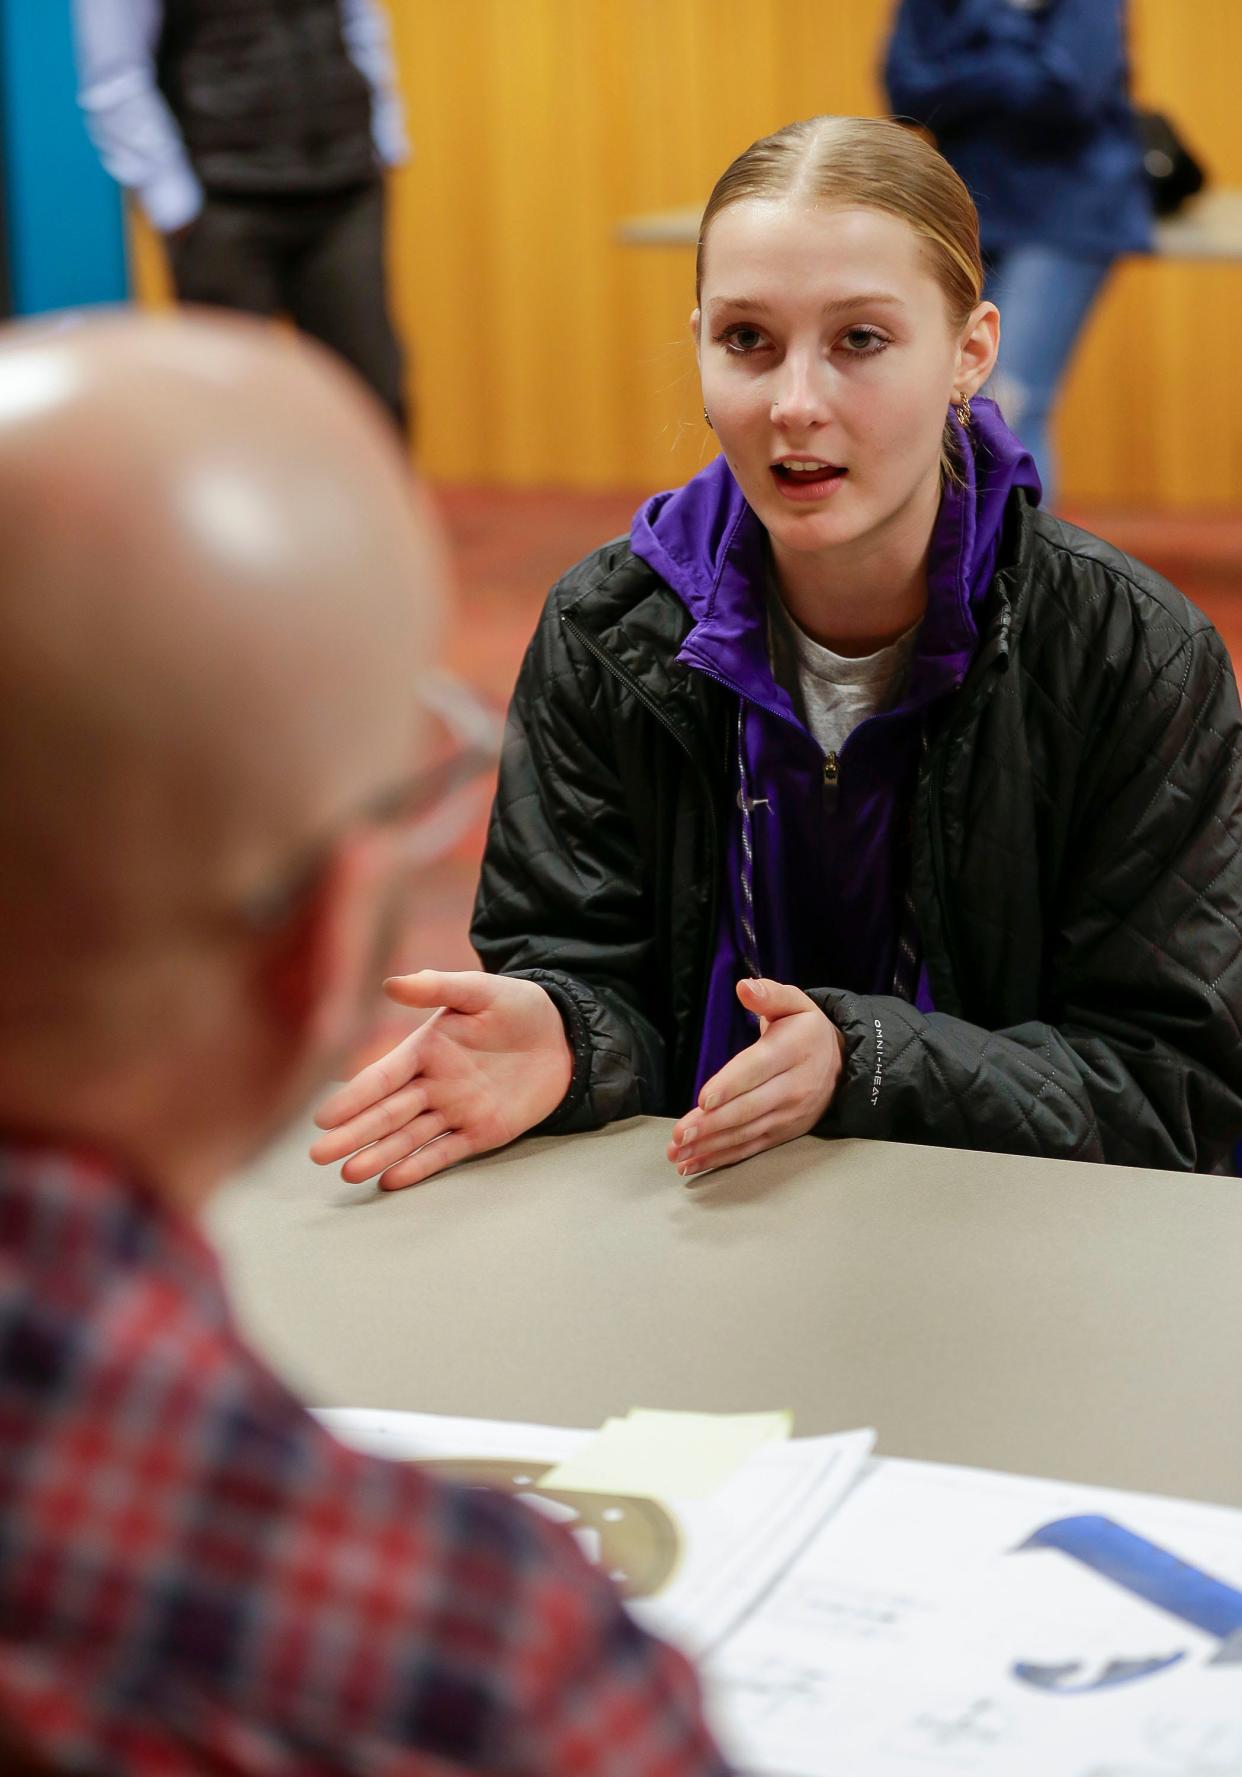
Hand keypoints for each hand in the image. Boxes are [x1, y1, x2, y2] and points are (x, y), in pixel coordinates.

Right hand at [311, 971, 572, 1189]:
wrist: (566, 1036)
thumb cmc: (519, 1007)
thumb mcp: (481, 991)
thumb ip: (438, 988)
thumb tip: (390, 984)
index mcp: (425, 1050)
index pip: (382, 1077)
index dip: (353, 1097)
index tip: (323, 1117)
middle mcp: (432, 1084)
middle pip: (386, 1113)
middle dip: (353, 1134)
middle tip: (318, 1155)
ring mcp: (455, 1111)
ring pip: (408, 1137)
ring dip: (379, 1154)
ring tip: (349, 1173)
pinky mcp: (482, 1133)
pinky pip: (445, 1152)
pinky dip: (419, 1166)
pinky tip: (391, 1179)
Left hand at [667, 978, 844, 1178]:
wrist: (842, 1064)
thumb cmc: (806, 1029)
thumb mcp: (795, 1002)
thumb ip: (769, 994)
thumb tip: (744, 987)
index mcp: (794, 1050)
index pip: (758, 1069)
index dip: (730, 1085)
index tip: (704, 1099)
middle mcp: (795, 1086)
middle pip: (749, 1108)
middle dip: (712, 1124)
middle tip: (680, 1135)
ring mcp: (790, 1115)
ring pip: (746, 1133)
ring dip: (710, 1146)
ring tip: (678, 1154)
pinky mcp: (785, 1133)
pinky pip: (751, 1148)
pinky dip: (721, 1158)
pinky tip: (694, 1164)